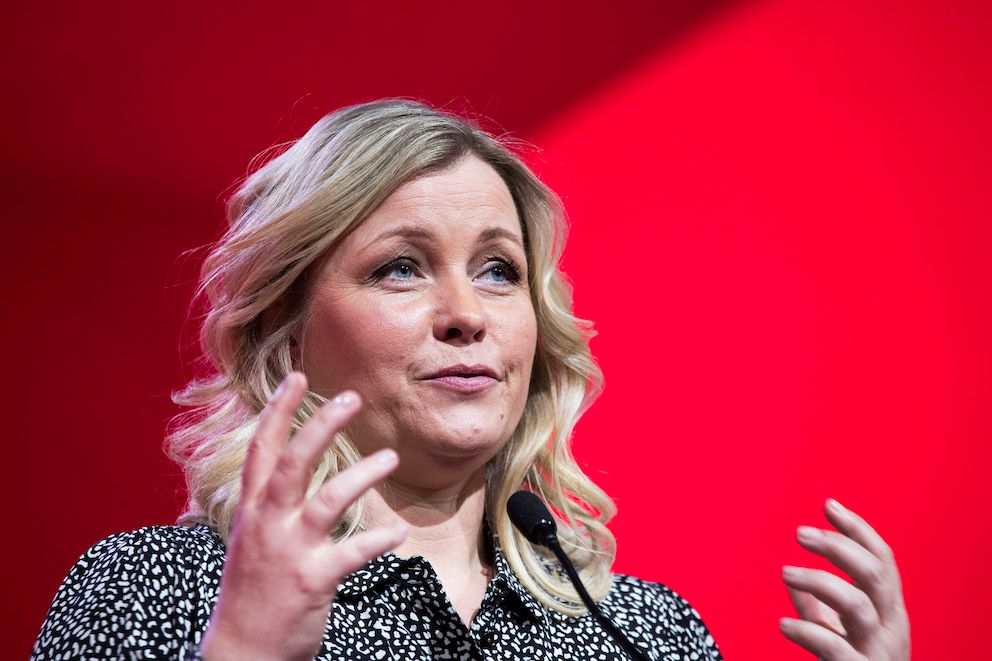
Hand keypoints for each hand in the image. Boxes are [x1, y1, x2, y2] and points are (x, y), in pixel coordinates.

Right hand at [200, 372, 406, 660]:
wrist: (239, 653)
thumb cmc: (251, 593)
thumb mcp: (250, 542)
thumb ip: (268, 506)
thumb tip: (287, 475)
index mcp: (252, 512)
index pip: (262, 450)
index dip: (278, 411)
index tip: (297, 377)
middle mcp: (266, 525)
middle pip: (293, 463)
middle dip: (321, 426)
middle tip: (352, 397)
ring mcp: (289, 552)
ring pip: (327, 501)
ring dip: (361, 475)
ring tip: (390, 458)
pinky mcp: (312, 581)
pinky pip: (351, 553)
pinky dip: (378, 541)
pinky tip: (399, 533)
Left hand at [779, 499, 909, 659]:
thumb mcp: (841, 633)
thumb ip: (818, 605)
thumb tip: (791, 577)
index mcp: (889, 611)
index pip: (883, 560)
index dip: (858, 529)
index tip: (828, 504)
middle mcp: (891, 627)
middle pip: (874, 574)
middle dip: (838, 548)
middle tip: (799, 533)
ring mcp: (877, 651)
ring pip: (857, 604)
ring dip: (818, 582)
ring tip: (783, 573)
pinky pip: (835, 647)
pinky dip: (808, 631)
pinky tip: (784, 624)